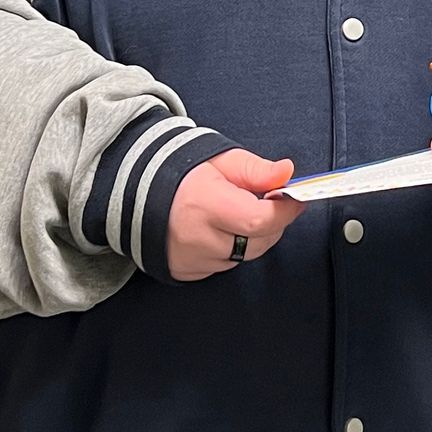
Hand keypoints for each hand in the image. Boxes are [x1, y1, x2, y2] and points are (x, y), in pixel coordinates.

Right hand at [166, 149, 304, 281]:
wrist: (137, 191)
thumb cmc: (182, 172)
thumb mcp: (221, 160)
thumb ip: (256, 170)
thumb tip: (286, 172)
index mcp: (206, 204)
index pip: (260, 220)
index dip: (285, 212)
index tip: (295, 200)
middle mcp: (197, 237)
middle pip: (256, 244)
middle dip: (271, 225)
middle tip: (267, 203)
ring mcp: (190, 259)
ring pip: (242, 257)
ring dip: (250, 239)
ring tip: (235, 214)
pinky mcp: (185, 271)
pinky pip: (223, 266)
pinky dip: (229, 251)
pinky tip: (218, 230)